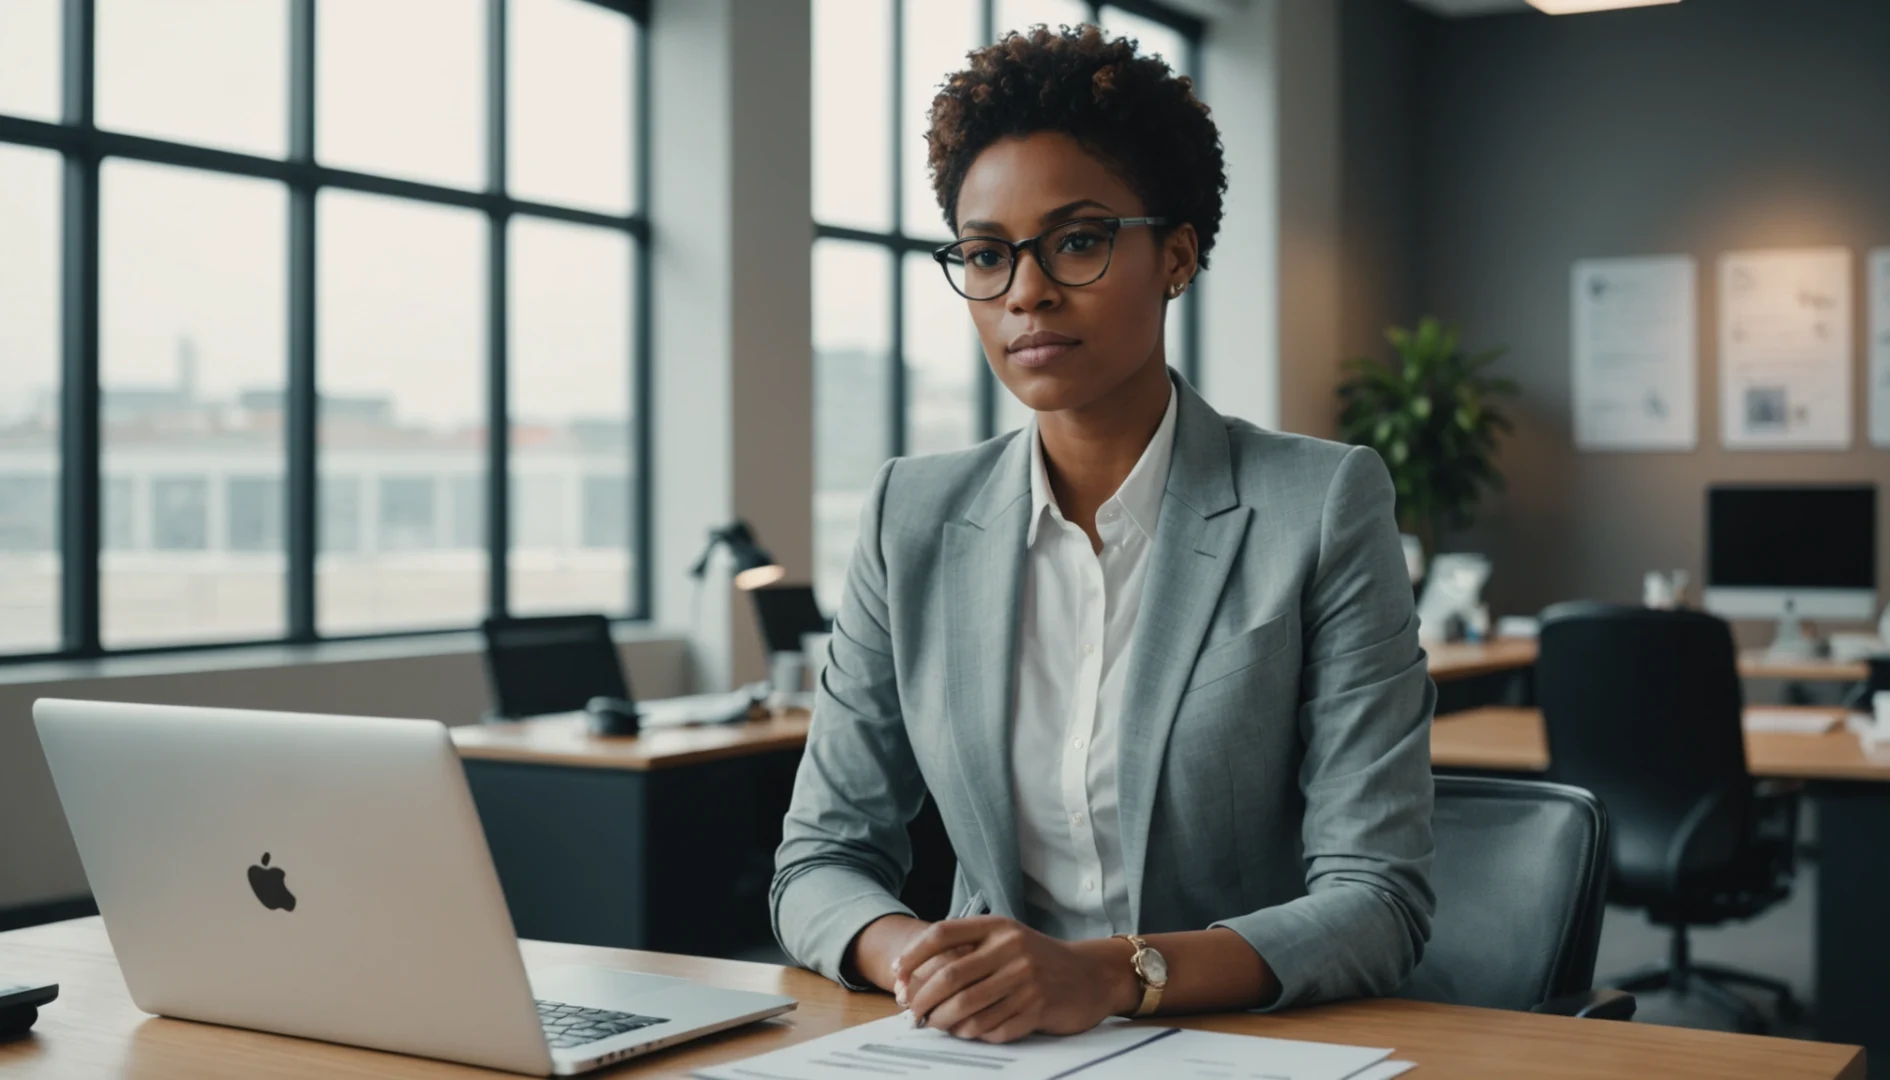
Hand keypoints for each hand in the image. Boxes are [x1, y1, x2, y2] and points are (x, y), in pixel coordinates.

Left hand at [894, 917, 1137, 1042]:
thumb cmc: (1037, 959)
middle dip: (923, 998)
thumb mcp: (1006, 940)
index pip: (943, 934)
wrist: (1090, 975)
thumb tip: (913, 979)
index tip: (897, 975)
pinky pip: (992, 1028)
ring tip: (934, 1024)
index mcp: (998, 926)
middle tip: (912, 1012)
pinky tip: (966, 1031)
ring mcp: (1026, 979)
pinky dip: (973, 1033)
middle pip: (950, 976)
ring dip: (943, 1021)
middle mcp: (1012, 949)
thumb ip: (968, 951)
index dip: (913, 955)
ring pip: (967, 1007)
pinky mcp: (1038, 1008)